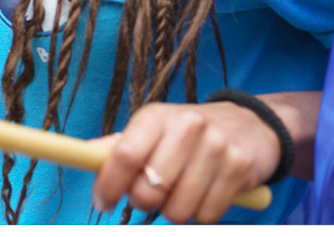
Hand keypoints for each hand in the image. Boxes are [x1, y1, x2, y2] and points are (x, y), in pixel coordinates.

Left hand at [89, 100, 281, 223]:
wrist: (248, 124)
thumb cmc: (187, 133)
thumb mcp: (153, 130)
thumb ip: (120, 146)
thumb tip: (85, 156)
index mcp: (156, 117)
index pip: (125, 155)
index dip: (108, 185)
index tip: (102, 202)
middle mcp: (187, 127)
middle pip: (148, 189)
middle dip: (142, 202)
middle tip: (149, 195)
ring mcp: (216, 148)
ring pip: (178, 209)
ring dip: (173, 211)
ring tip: (179, 192)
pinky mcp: (239, 169)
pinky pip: (208, 215)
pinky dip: (201, 215)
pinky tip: (203, 195)